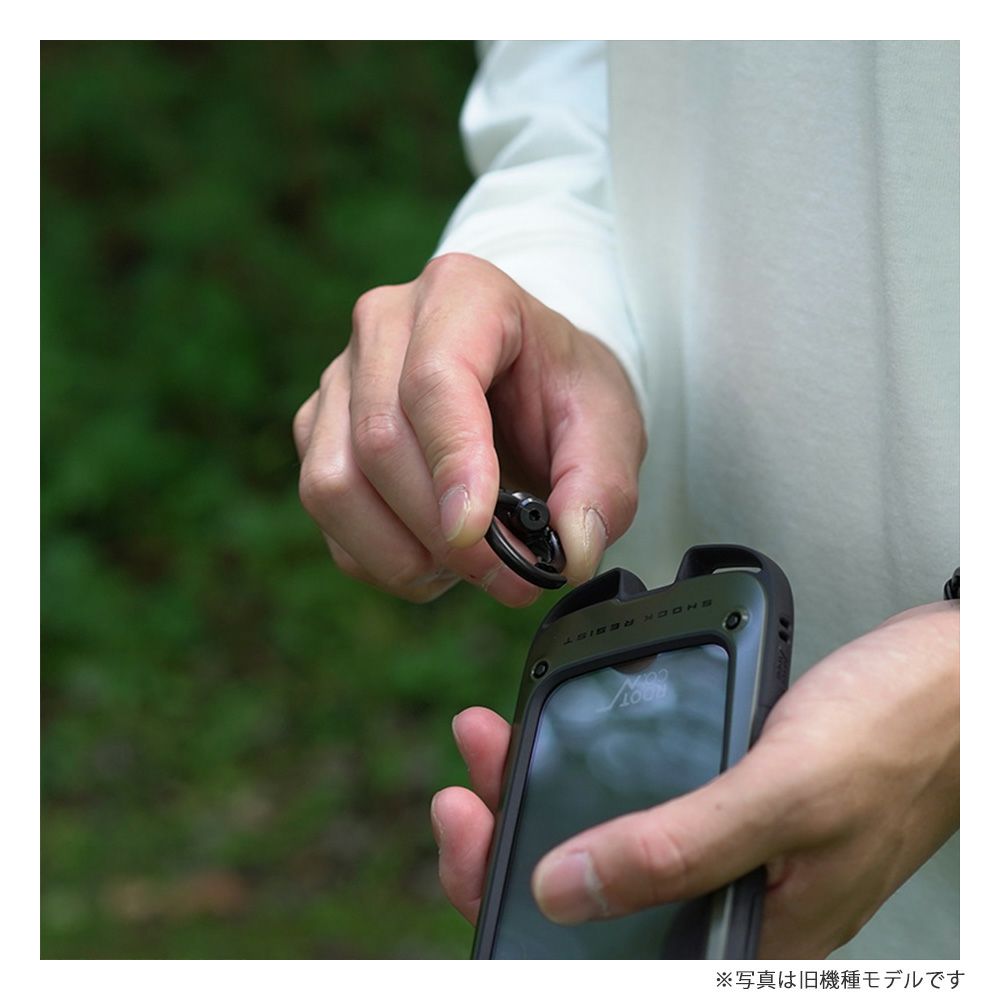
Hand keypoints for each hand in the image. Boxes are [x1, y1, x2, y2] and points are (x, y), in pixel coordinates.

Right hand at [293, 253, 645, 604]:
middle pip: (380, 440)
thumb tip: (571, 553)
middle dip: (440, 529)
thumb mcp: (609, 425)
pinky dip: (379, 557)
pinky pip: (325, 512)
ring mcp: (340, 378)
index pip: (435, 380)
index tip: (477, 531)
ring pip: (334, 483)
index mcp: (463, 294)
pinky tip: (434, 557)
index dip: (452, 462)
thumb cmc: (563, 391)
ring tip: (470, 567)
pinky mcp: (318, 429)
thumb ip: (601, 485)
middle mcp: (384, 325)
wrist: (528, 382)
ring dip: (401, 551)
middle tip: (507, 576)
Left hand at [431, 601, 958, 957]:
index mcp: (741, 936)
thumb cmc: (894, 733)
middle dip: (511, 833)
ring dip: (542, 793)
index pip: (597, 950)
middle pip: (588, 892)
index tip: (465, 825)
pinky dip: (590, 767)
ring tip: (497, 741)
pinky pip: (639, 798)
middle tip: (472, 773)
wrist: (956, 676)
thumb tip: (564, 891)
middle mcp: (725, 903)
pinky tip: (560, 737)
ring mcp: (725, 850)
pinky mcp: (727, 804)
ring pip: (607, 839)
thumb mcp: (783, 794)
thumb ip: (678, 850)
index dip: (510, 900)